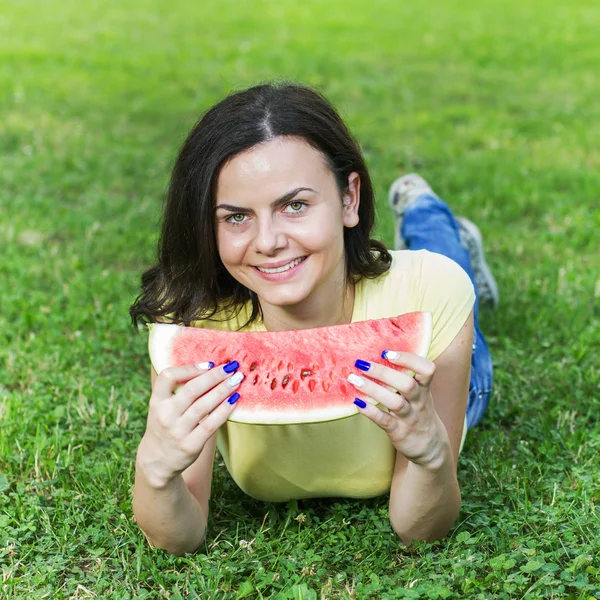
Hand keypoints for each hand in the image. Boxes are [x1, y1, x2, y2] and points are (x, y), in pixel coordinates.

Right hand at [137, 361, 242, 487]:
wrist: (157, 462)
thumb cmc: (166, 425)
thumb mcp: (162, 407)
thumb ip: (177, 390)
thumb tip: (210, 367)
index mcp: (156, 402)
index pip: (167, 377)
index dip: (189, 368)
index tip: (209, 364)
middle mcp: (165, 415)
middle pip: (192, 390)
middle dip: (214, 376)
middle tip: (232, 367)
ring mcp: (177, 431)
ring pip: (204, 406)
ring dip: (223, 390)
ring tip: (238, 380)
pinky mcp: (190, 445)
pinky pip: (211, 424)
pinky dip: (224, 410)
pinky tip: (235, 400)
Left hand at [347, 352, 449, 467]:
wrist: (431, 447)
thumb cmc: (418, 411)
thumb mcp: (418, 394)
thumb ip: (405, 377)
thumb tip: (377, 355)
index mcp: (424, 388)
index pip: (426, 369)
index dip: (408, 359)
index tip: (387, 353)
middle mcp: (419, 401)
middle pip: (407, 384)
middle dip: (384, 372)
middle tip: (362, 363)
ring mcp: (410, 417)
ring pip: (395, 402)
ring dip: (373, 389)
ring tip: (354, 379)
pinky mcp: (399, 432)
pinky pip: (385, 421)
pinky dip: (371, 411)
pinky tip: (357, 402)